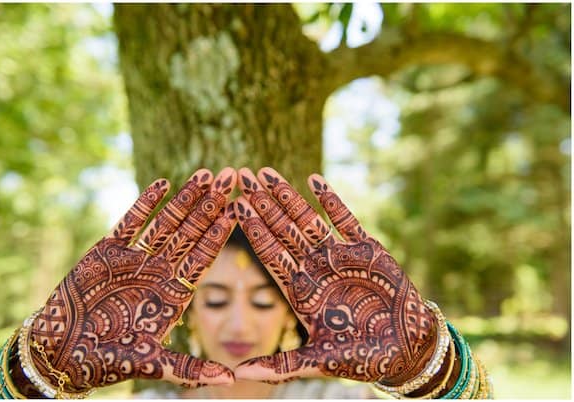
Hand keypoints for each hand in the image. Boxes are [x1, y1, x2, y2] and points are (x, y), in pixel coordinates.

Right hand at [29, 168, 236, 390]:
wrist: (62, 351)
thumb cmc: (107, 361)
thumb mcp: (153, 364)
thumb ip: (190, 368)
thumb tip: (231, 382)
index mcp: (174, 293)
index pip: (203, 257)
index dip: (220, 233)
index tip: (239, 210)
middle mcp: (160, 271)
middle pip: (192, 232)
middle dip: (212, 205)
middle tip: (232, 177)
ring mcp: (136, 258)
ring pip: (167, 221)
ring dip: (186, 198)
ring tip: (207, 174)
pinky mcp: (109, 250)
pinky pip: (131, 221)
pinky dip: (146, 203)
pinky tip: (164, 183)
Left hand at [234, 167, 436, 384]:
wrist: (406, 349)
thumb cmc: (361, 358)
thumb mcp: (318, 361)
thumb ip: (281, 365)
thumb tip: (238, 374)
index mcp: (300, 291)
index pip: (270, 254)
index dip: (254, 230)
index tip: (236, 205)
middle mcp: (315, 269)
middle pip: (282, 230)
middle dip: (263, 204)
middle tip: (243, 177)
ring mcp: (339, 256)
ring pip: (308, 220)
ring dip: (289, 197)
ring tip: (267, 173)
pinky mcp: (366, 249)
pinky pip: (345, 220)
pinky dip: (330, 201)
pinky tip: (314, 180)